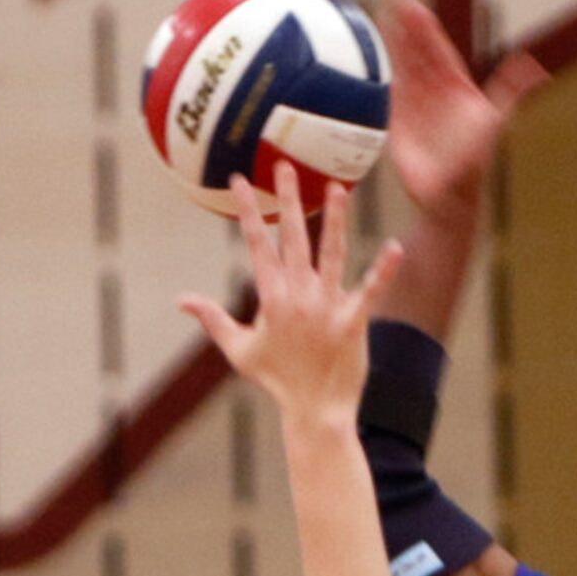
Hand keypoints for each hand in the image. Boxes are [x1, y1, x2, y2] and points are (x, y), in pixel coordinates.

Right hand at [180, 165, 401, 426]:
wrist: (315, 411)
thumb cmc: (277, 381)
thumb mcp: (238, 350)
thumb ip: (211, 319)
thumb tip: (181, 300)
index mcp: (271, 299)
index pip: (258, 246)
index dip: (249, 211)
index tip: (239, 180)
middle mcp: (298, 297)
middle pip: (294, 239)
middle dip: (288, 199)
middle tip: (284, 164)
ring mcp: (327, 308)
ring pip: (331, 254)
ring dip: (335, 220)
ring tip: (337, 186)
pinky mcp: (353, 322)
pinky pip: (370, 292)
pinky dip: (382, 271)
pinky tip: (395, 247)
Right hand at [380, 0, 546, 216]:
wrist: (450, 198)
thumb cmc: (474, 163)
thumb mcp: (494, 121)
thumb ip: (510, 91)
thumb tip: (536, 68)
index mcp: (455, 87)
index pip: (438, 48)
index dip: (425, 27)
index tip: (411, 6)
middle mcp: (434, 93)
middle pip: (418, 52)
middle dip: (406, 28)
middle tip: (392, 1)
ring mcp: (415, 107)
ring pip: (402, 69)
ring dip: (391, 47)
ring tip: (378, 19)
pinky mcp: (397, 125)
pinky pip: (387, 96)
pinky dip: (378, 79)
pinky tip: (368, 62)